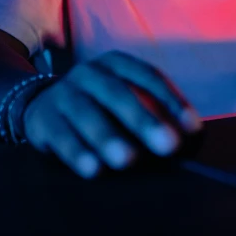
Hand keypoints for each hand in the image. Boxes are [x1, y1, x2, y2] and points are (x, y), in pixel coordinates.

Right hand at [22, 51, 201, 178]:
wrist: (43, 106)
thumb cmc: (103, 108)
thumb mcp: (127, 101)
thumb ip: (156, 115)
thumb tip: (190, 142)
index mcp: (118, 64)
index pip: (150, 78)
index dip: (173, 101)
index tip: (193, 129)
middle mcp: (91, 73)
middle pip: (119, 94)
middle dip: (145, 121)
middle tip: (168, 146)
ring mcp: (63, 94)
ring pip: (87, 114)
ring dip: (109, 138)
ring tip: (128, 161)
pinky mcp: (42, 119)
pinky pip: (61, 136)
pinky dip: (78, 153)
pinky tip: (94, 170)